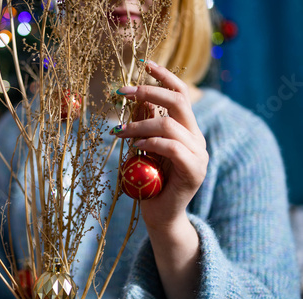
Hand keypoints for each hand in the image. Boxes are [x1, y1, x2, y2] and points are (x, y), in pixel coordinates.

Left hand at [111, 61, 208, 231]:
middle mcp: (197, 138)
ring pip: (170, 125)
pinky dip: (150, 143)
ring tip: (118, 131)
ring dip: (138, 124)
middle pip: (179, 101)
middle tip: (121, 91)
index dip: (165, 76)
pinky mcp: (194, 171)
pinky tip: (135, 146)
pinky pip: (172, 148)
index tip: (145, 63)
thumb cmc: (149, 181)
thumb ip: (147, 123)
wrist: (161, 215)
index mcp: (188, 130)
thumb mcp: (144, 147)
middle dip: (149, 91)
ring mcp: (198, 154)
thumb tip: (139, 96)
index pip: (181, 94)